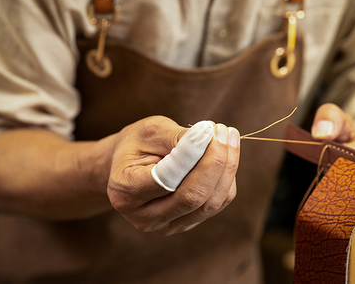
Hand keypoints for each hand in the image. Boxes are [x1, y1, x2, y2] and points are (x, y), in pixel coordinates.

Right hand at [107, 116, 239, 235]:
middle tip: (225, 131)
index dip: (194, 155)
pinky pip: (216, 205)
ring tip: (228, 137)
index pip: (168, 179)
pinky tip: (225, 155)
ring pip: (209, 204)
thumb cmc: (137, 144)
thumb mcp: (150, 131)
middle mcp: (144, 217)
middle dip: (217, 162)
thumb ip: (178, 138)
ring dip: (227, 169)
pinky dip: (225, 179)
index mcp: (126, 190)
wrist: (128, 165)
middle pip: (193, 197)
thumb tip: (209, 137)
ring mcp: (165, 226)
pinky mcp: (185, 224)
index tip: (210, 129)